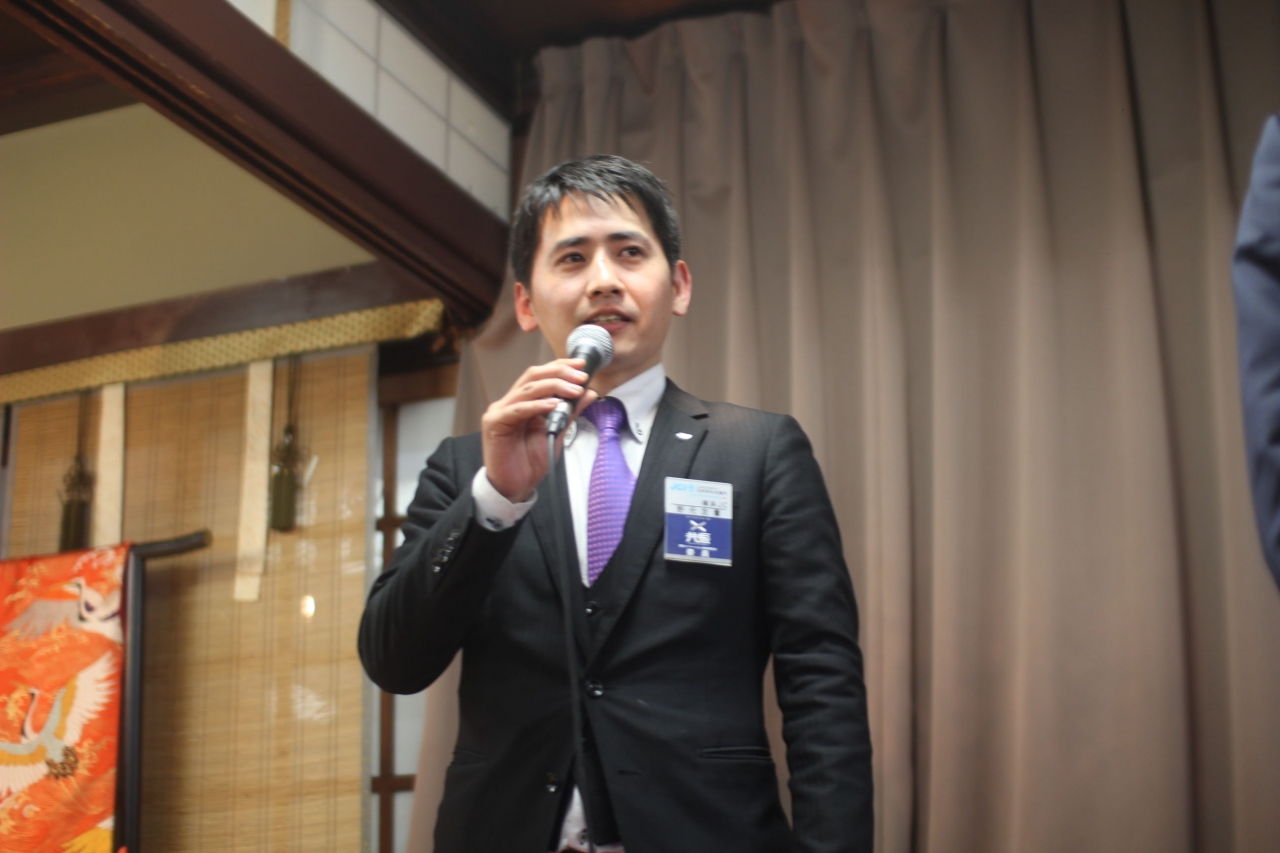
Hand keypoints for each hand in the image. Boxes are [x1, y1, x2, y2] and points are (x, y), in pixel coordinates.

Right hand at [481, 358, 598, 501]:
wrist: (515, 487)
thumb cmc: (530, 461)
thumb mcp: (557, 432)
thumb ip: (570, 412)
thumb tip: (588, 392)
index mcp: (523, 401)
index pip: (540, 375)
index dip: (560, 367)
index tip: (581, 366)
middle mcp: (509, 402)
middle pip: (533, 376)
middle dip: (559, 373)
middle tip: (580, 377)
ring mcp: (500, 411)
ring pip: (527, 389)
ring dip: (553, 387)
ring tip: (574, 390)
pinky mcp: (494, 424)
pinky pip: (517, 409)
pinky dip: (536, 405)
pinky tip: (553, 405)